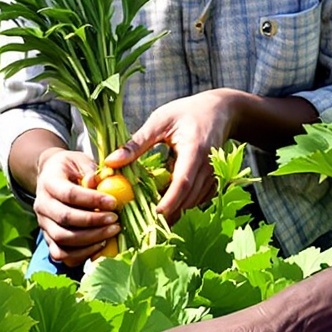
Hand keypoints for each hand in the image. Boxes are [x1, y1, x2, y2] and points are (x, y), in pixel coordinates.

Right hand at [33, 147, 118, 267]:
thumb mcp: (80, 161)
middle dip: (94, 222)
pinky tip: (99, 245)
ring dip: (90, 240)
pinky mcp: (48, 239)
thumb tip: (98, 181)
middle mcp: (41, 205)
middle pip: (65, 219)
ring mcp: (43, 224)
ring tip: (111, 232)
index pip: (69, 194)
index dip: (92, 200)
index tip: (113, 202)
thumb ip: (90, 171)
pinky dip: (81, 254)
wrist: (51, 176)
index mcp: (49, 182)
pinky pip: (61, 254)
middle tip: (115, 220)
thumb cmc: (71, 168)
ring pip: (62, 240)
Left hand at [108, 90, 239, 221]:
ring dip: (174, 209)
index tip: (154, 214)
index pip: (183, 182)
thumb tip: (111, 161)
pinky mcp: (213, 181)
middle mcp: (207, 166)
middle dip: (168, 212)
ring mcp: (212, 175)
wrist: (220, 112)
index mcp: (194, 150)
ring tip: (150, 211)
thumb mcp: (159, 121)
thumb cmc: (187, 112)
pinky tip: (166, 200)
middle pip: (188, 198)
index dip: (169, 201)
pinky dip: (183, 204)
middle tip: (142, 220)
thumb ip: (137, 143)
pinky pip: (197, 200)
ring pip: (193, 202)